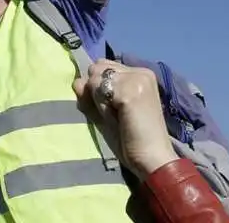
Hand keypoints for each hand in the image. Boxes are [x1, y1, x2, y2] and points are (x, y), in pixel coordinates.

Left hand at [73, 60, 176, 181]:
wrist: (153, 162)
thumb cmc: (131, 141)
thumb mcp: (106, 114)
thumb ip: (90, 96)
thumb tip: (76, 81)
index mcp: (139, 75)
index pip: (103, 66)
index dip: (99, 88)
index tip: (115, 109)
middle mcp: (140, 72)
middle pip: (97, 68)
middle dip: (97, 91)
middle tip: (117, 115)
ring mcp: (137, 79)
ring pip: (95, 78)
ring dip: (99, 101)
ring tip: (119, 118)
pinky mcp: (131, 90)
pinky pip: (98, 90)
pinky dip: (101, 107)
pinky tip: (119, 119)